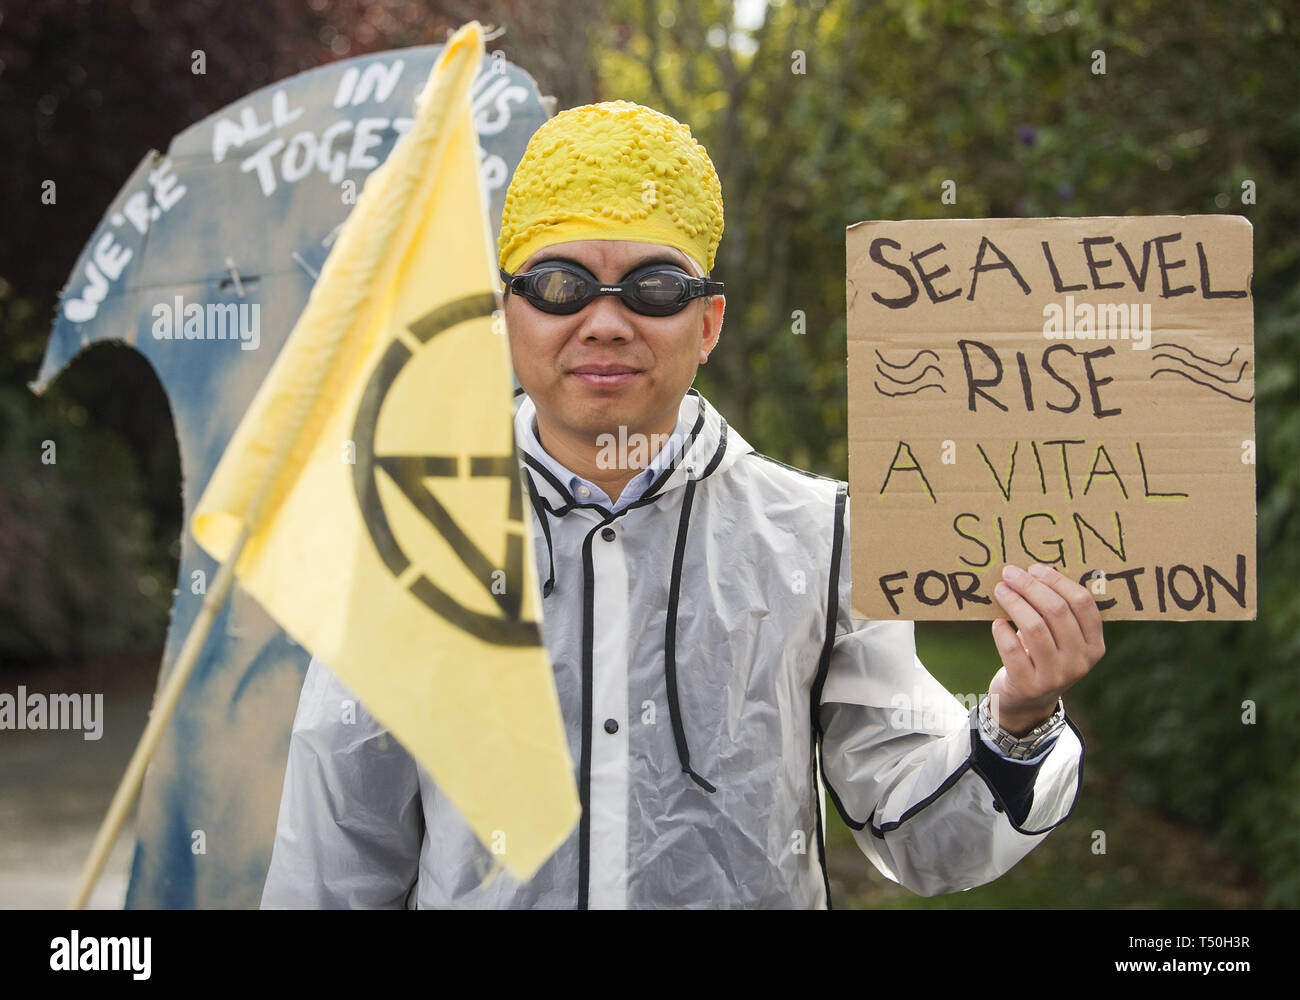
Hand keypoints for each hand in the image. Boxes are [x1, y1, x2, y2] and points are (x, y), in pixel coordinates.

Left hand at [988, 563, 1104, 735]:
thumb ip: (1057, 612)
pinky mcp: (1029, 686)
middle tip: (1009, 574)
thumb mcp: (1060, 639)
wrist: (1027, 703)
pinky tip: (997, 624)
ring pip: (1034, 627)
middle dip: (1029, 586)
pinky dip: (1002, 632)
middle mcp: (1080, 661)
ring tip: (1000, 591)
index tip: (1034, 568)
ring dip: (1014, 602)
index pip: (1082, 603)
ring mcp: (1056, 676)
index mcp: (1094, 645)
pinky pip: (1013, 650)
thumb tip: (1033, 570)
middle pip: (1056, 611)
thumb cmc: (1041, 657)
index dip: (1057, 581)